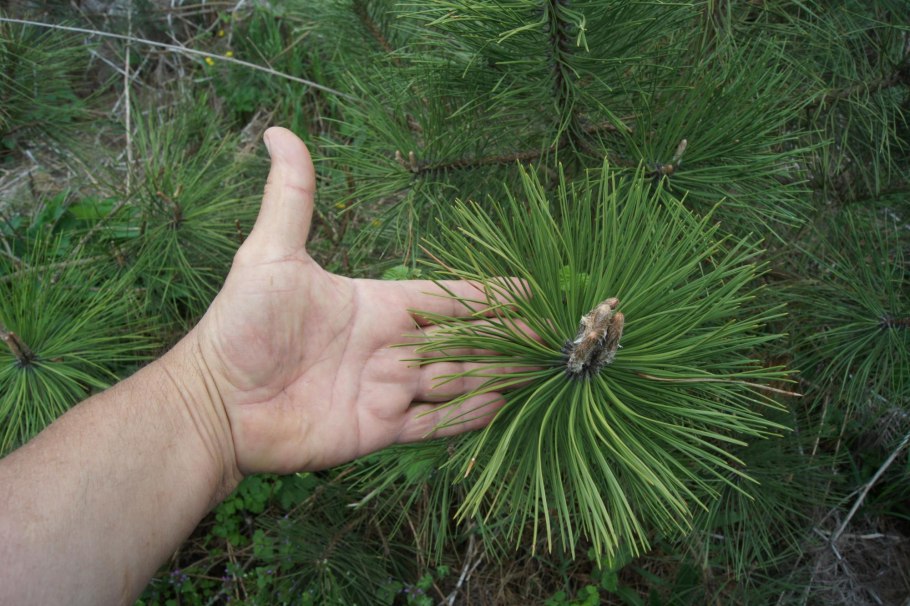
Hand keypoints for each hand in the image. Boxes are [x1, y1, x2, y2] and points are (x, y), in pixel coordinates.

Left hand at [191, 127, 507, 477]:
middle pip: (462, 340)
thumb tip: (278, 131)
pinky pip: (433, 424)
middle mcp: (389, 347)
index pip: (446, 296)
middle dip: (504, 337)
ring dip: (494, 374)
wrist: (214, 401)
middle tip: (549, 334)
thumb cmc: (240, 326)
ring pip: (456, 380)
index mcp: (377, 305)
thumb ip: (291, 197)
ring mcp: (386, 390)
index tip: (529, 290)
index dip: (489, 295)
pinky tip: (499, 405)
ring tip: (537, 371)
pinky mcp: (377, 429)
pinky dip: (466, 417)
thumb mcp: (271, 255)